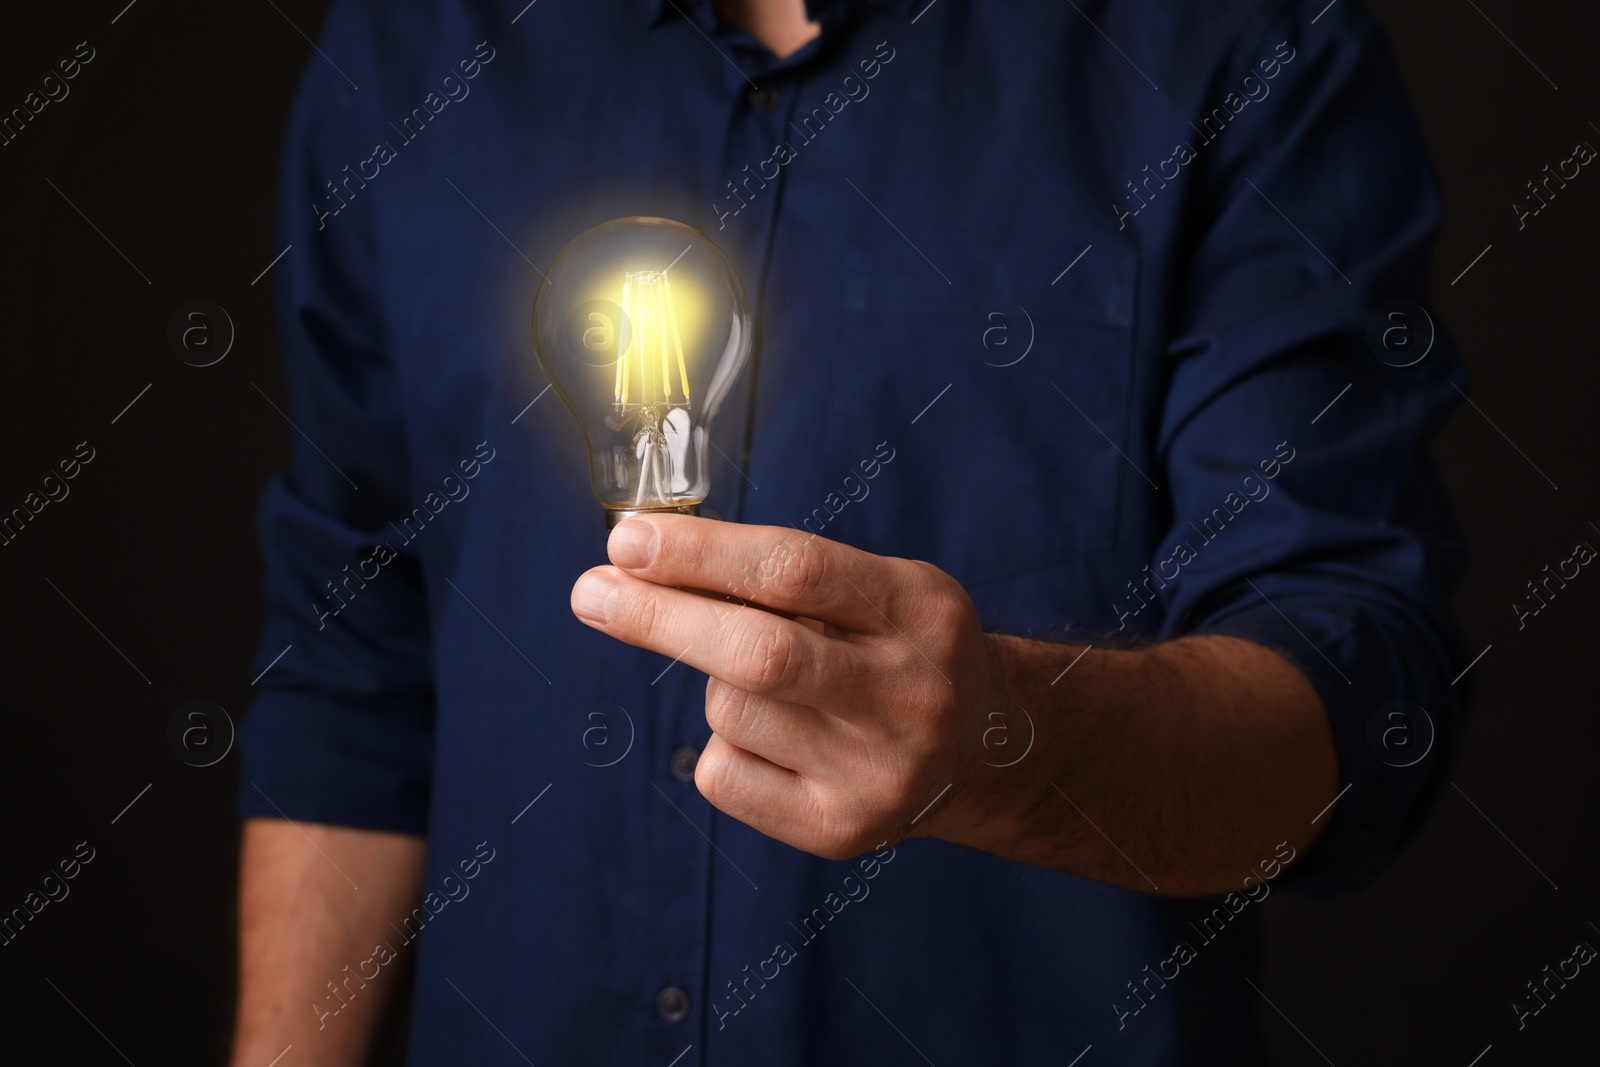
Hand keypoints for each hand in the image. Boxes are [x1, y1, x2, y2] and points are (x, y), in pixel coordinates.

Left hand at [569, 515, 1000, 858]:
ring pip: (731, 711)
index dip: (701, 553)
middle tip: (591, 591)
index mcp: (921, 610)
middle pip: (758, 653)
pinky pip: (726, 773)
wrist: (984, 752)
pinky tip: (779, 741)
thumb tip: (641, 557)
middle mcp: (910, 695)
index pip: (795, 570)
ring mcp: (877, 772)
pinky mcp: (840, 832)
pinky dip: (725, 745)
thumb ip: (780, 573)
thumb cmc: (901, 647)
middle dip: (660, 618)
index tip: (628, 540)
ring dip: (719, 685)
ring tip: (777, 687)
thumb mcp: (876, 586)